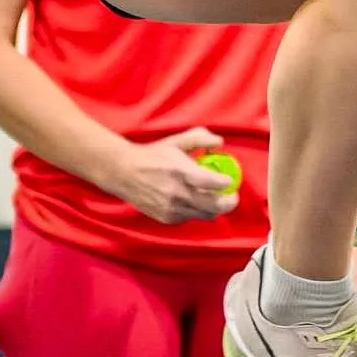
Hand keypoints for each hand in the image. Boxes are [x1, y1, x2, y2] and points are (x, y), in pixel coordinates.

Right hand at [103, 128, 239, 223]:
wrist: (125, 173)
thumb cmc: (154, 155)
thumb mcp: (177, 141)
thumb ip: (200, 138)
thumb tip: (220, 143)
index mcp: (181, 172)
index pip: (211, 183)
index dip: (225, 182)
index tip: (230, 180)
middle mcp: (178, 194)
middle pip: (213, 206)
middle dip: (228, 202)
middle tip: (232, 195)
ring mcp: (172, 209)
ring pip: (204, 215)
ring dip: (214, 207)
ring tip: (216, 198)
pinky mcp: (166, 218)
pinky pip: (190, 217)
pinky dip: (197, 210)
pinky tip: (195, 200)